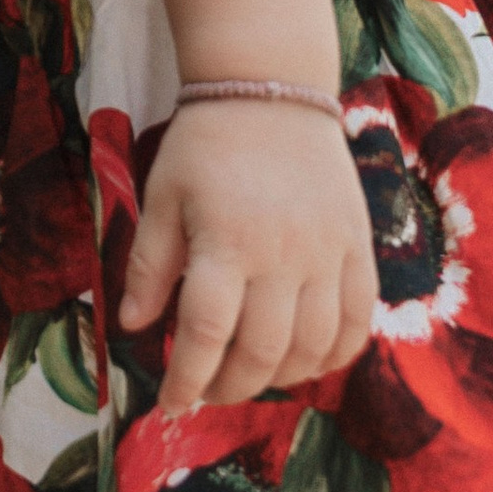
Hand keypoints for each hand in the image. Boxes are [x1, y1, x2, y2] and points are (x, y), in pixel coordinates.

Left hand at [119, 102, 376, 410]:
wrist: (272, 88)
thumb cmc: (206, 144)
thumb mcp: (161, 196)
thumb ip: (149, 264)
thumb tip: (132, 326)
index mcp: (226, 243)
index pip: (205, 334)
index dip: (186, 378)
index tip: (171, 403)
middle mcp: (283, 256)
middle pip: (262, 352)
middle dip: (229, 386)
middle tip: (207, 390)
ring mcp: (328, 255)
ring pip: (313, 347)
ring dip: (279, 377)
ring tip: (249, 375)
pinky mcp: (359, 248)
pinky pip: (357, 322)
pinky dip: (334, 354)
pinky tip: (306, 359)